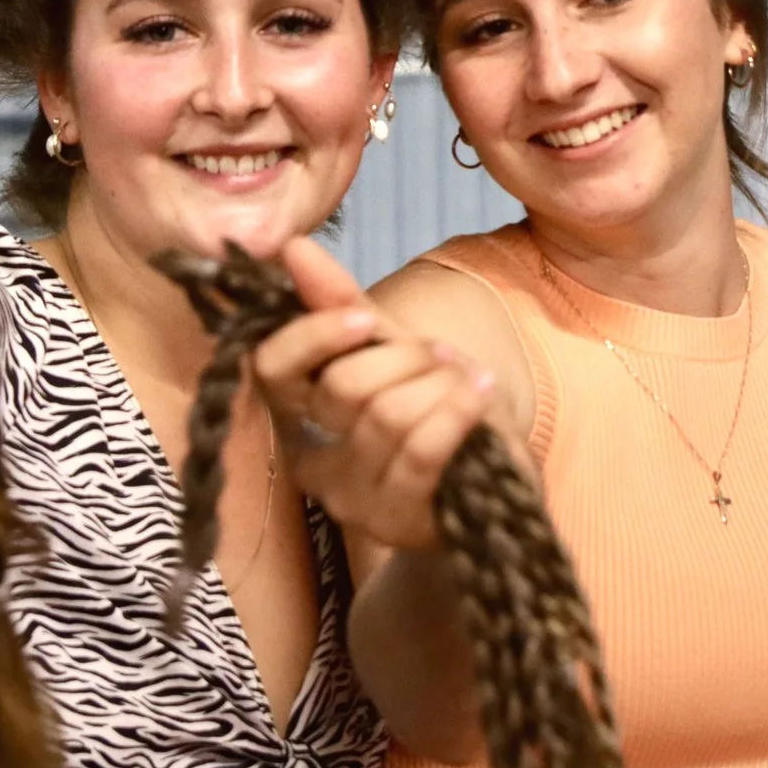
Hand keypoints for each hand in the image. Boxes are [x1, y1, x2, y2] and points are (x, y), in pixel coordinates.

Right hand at [251, 238, 494, 552]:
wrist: (496, 486)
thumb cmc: (438, 413)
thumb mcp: (394, 351)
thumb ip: (341, 304)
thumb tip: (292, 245)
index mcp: (302, 418)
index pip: (272, 371)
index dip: (313, 336)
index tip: (364, 317)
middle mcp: (316, 465)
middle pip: (341, 388)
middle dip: (404, 357)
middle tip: (441, 356)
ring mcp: (355, 502)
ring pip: (387, 415)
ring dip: (440, 384)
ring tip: (468, 382)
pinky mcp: (399, 522)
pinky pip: (422, 448)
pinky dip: (458, 409)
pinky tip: (481, 393)